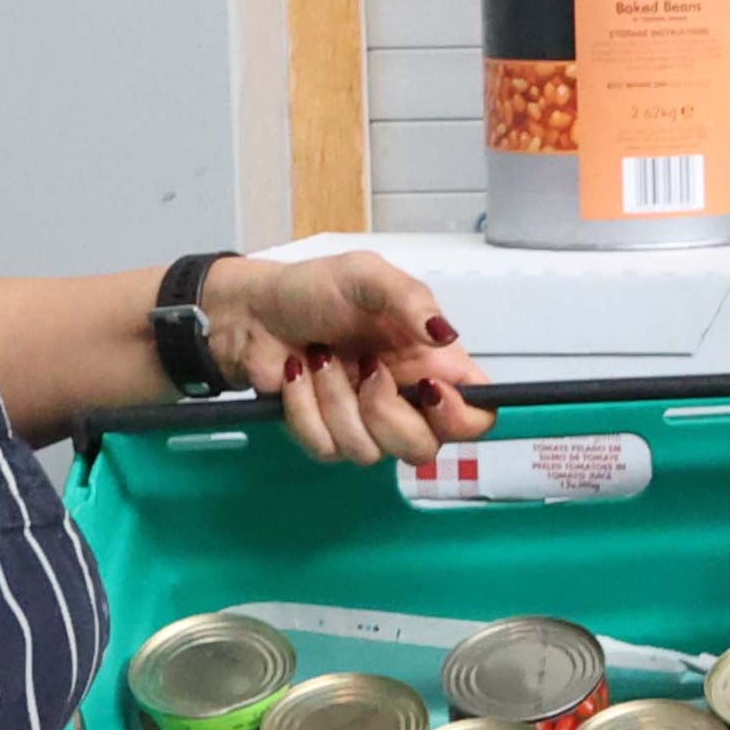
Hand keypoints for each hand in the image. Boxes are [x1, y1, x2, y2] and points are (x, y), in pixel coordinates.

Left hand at [209, 252, 496, 465]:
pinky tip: (298, 374)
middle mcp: (405, 401)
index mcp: (431, 364)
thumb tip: (446, 334)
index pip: (476, 416)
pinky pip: (326, 448)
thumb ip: (411, 300)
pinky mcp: (325, 436)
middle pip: (424, 450)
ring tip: (320, 358)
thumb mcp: (367, 276)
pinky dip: (305, 407)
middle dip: (387, 414)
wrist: (253, 311)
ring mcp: (364, 424)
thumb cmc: (314, 289)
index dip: (462, 417)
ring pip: (368, 453)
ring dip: (335, 400)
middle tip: (365, 367)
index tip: (430, 391)